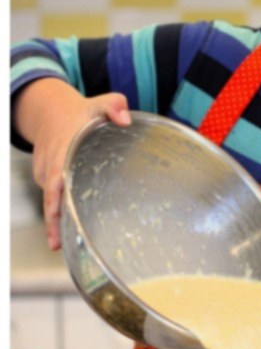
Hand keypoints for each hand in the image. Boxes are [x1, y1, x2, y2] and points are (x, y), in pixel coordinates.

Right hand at [28, 88, 131, 251]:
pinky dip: (60, 211)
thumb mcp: (101, 102)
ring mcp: (45, 174)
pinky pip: (53, 198)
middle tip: (60, 246)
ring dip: (59, 220)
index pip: (56, 183)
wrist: (51, 112)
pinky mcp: (46, 180)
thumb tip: (126, 120)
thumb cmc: (81, 111)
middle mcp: (50, 167)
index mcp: (62, 152)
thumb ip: (114, 105)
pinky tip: (72, 226)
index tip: (59, 223)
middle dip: (54, 223)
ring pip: (51, 201)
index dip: (56, 205)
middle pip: (51, 200)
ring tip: (73, 242)